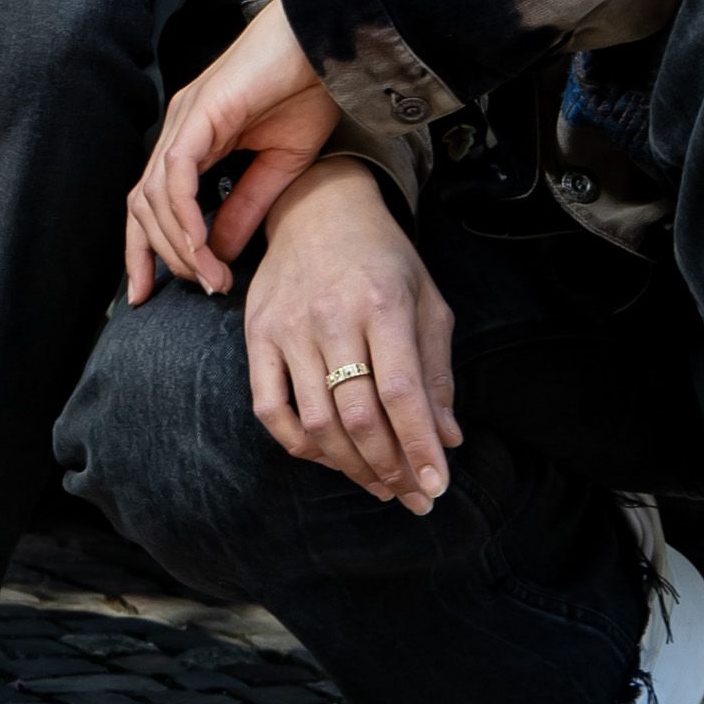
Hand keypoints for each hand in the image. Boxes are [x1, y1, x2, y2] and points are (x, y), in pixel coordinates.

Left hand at [124, 0, 340, 302]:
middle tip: (201, 287)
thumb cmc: (308, 91)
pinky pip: (177, 174)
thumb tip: (220, 254)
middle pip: (142, 207)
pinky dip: (184, 215)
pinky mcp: (199, 112)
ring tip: (210, 276)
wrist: (326, 44)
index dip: (141, 250)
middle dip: (160, 257)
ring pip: (155, 196)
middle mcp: (178, 130)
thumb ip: (245, 208)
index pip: (149, 204)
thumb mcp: (278, 166)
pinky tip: (200, 245)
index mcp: (192, 140)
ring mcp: (184, 119)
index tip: (146, 293)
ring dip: (179, 245)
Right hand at [238, 157, 459, 510]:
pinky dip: (299, 444)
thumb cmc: (383, 257)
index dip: (420, 446)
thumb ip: (436, 370)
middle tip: (412, 496)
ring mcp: (288, 327)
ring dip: (351, 466)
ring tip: (380, 484)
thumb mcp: (426, 301)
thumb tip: (447, 438)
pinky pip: (270, 408)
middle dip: (390, 468)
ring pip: (317, 421)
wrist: (317, 207)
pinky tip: (327, 457)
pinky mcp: (257, 335)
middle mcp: (333, 317)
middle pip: (359, 415)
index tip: (437, 487)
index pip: (402, 392)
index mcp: (383, 304)